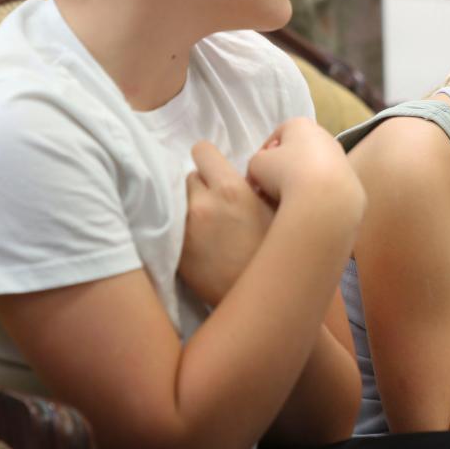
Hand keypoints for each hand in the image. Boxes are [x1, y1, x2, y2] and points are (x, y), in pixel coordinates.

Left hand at [180, 141, 273, 305]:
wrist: (264, 298)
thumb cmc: (276, 251)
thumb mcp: (274, 209)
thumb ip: (254, 186)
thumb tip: (241, 174)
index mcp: (230, 189)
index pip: (202, 151)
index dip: (210, 161)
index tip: (217, 172)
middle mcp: (202, 204)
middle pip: (189, 176)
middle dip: (202, 186)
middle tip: (217, 203)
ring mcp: (185, 230)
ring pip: (178, 201)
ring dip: (190, 207)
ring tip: (207, 225)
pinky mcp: (176, 253)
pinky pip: (174, 229)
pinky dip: (184, 231)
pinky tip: (200, 244)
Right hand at [246, 117, 364, 226]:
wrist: (325, 199)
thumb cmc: (285, 174)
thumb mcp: (256, 164)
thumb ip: (257, 162)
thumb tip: (264, 172)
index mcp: (300, 124)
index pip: (276, 138)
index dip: (263, 157)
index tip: (258, 175)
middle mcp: (325, 136)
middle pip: (297, 152)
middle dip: (284, 169)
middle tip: (272, 189)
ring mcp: (341, 157)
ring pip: (314, 169)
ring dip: (301, 182)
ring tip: (290, 201)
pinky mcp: (352, 179)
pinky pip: (328, 185)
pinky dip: (318, 193)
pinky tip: (310, 206)